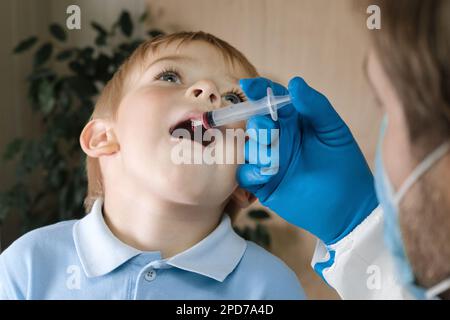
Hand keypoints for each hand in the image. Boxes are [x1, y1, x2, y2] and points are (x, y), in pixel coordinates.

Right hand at [237, 77, 377, 243]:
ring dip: (256, 149)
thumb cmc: (345, 165)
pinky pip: (244, 174)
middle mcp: (278, 139)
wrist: (348, 207)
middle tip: (267, 127)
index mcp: (294, 122)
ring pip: (247, 147)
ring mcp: (269, 161)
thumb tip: (295, 82)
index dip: (258, 90)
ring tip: (274, 159)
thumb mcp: (333, 130)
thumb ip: (315, 106)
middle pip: (255, 123)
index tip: (249, 85)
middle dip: (257, 123)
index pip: (271, 100)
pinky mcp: (263, 184)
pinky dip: (251, 172)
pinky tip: (267, 174)